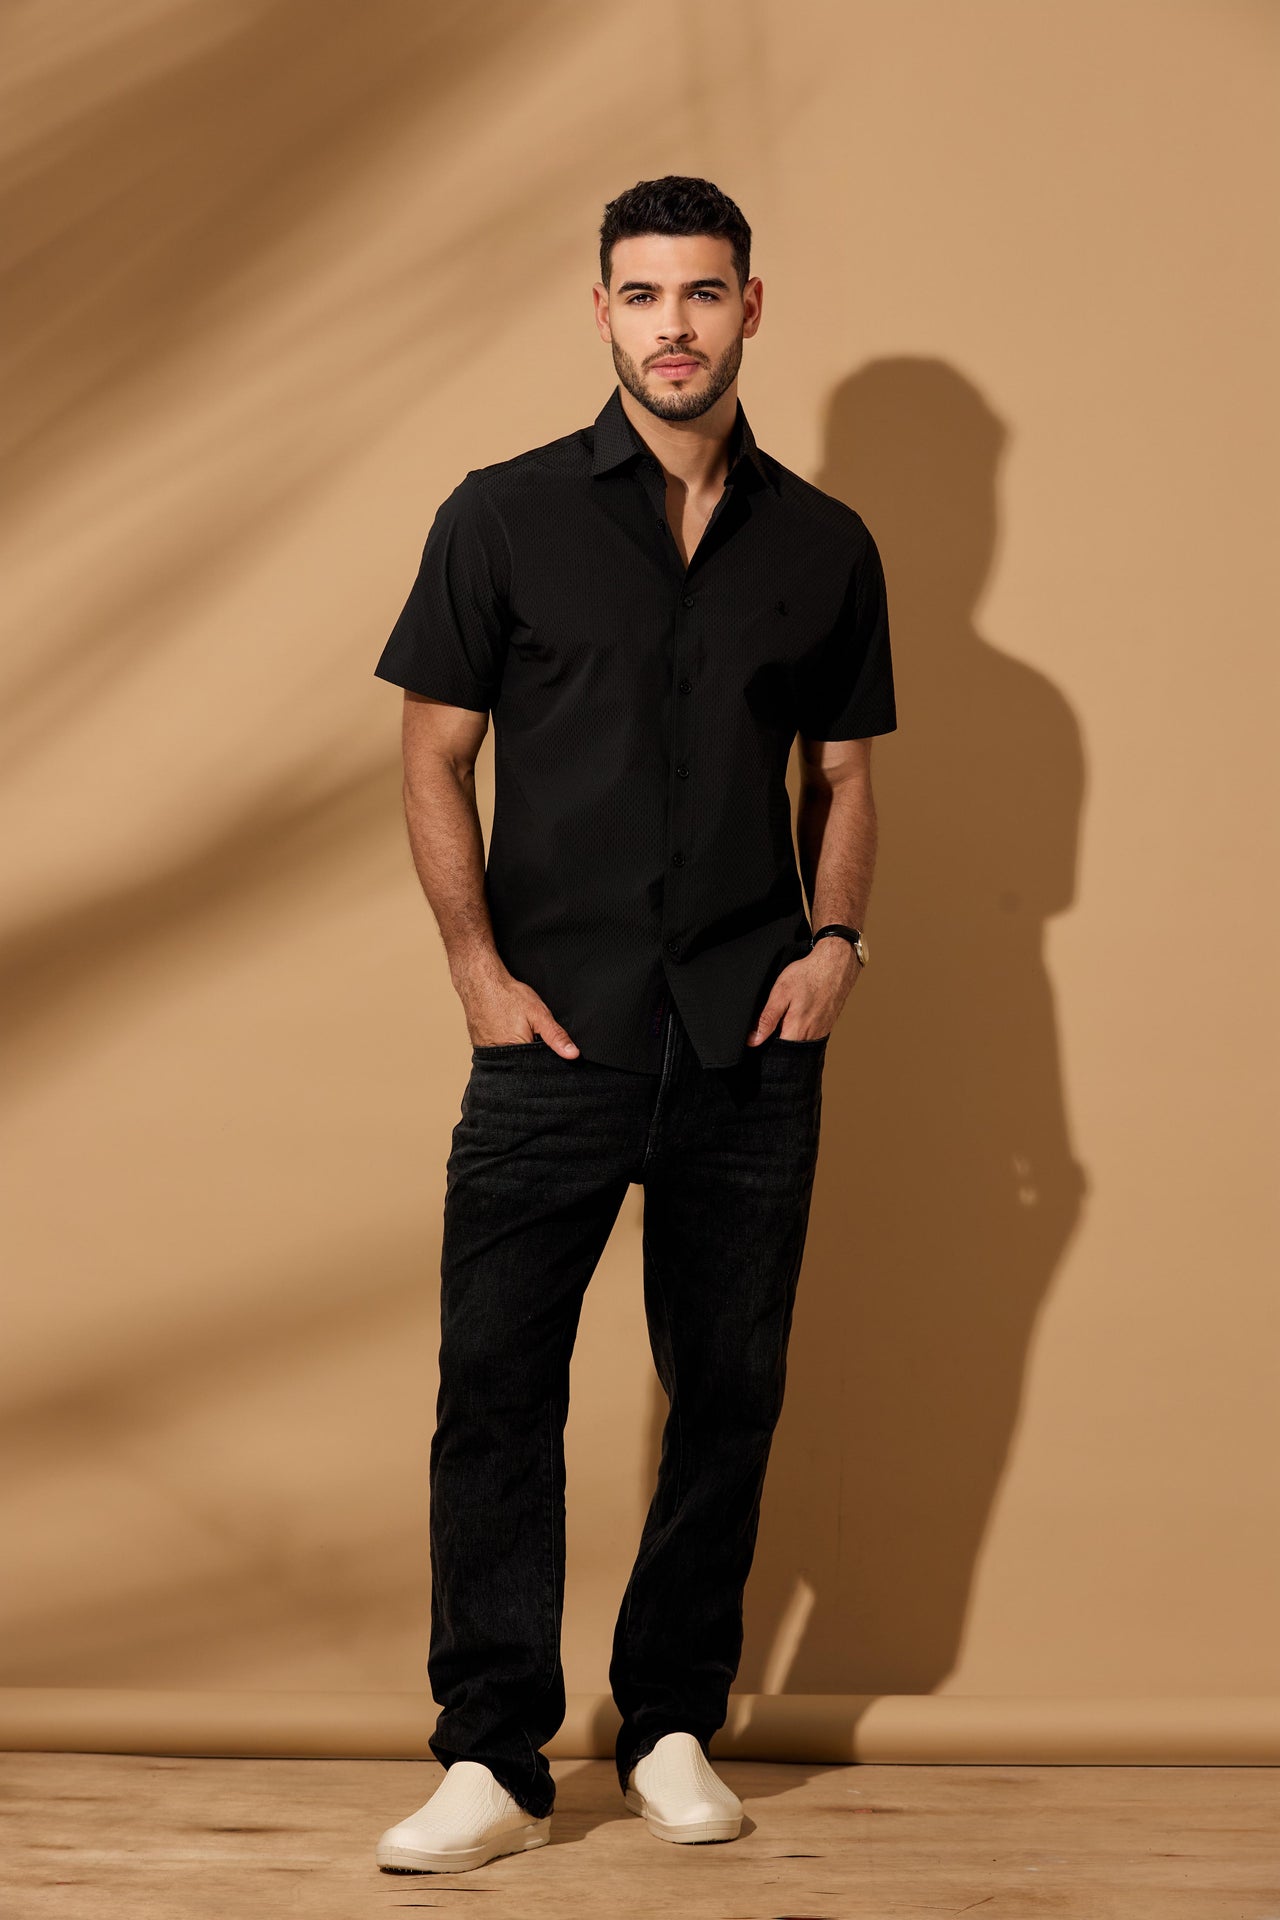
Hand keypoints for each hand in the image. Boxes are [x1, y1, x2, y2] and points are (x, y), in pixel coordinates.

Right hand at [460, 964, 579, 1057]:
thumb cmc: (508, 996)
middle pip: (522, 1066)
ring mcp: (487, 1053)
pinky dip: (504, 1047)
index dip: (545, 1061)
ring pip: (509, 1061)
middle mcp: (499, 1058)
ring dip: (516, 1052)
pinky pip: (497, 1054)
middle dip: (530, 1056)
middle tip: (527, 1032)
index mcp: (516, 1054)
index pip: (536, 1068)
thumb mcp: (539, 1015)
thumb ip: (555, 1036)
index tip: (546, 1048)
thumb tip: (573, 1054)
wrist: (480, 982)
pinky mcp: (480, 1046)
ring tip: (515, 1031)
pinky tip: (506, 1032)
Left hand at [745, 939, 860, 1044]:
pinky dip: (801, 1031)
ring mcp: (821, 1032)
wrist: (836, 965)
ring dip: (790, 1036)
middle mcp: (811, 1036)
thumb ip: (767, 1019)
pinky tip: (797, 1016)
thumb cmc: (808, 975)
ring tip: (785, 1018)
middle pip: (789, 1051)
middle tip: (772, 1025)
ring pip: (800, 1044)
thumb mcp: (780, 993)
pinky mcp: (827, 1025)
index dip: (766, 1049)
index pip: (777, 1054)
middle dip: (777, 1044)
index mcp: (797, 1031)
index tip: (759, 1039)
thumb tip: (753, 1040)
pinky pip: (810, 1036)